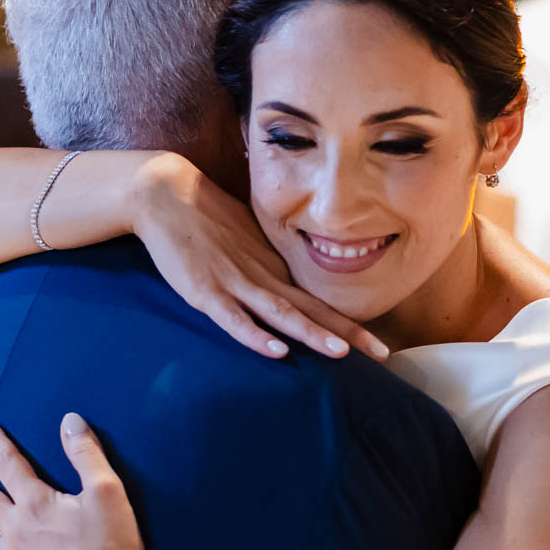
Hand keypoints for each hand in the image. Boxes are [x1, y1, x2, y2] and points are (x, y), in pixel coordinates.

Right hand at [131, 153, 389, 360]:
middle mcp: (262, 278)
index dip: (350, 325)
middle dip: (349, 334)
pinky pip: (234, 319)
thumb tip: (286, 294)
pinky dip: (256, 336)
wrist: (166, 194)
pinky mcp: (205, 292)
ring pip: (281, 314)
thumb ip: (266, 270)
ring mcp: (235, 284)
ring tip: (341, 354)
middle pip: (312, 310)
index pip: (318, 303)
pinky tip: (277, 351)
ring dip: (312, 333)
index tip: (379, 346)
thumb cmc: (206, 219)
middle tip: (383, 355)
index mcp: (273, 270)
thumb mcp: (246, 246)